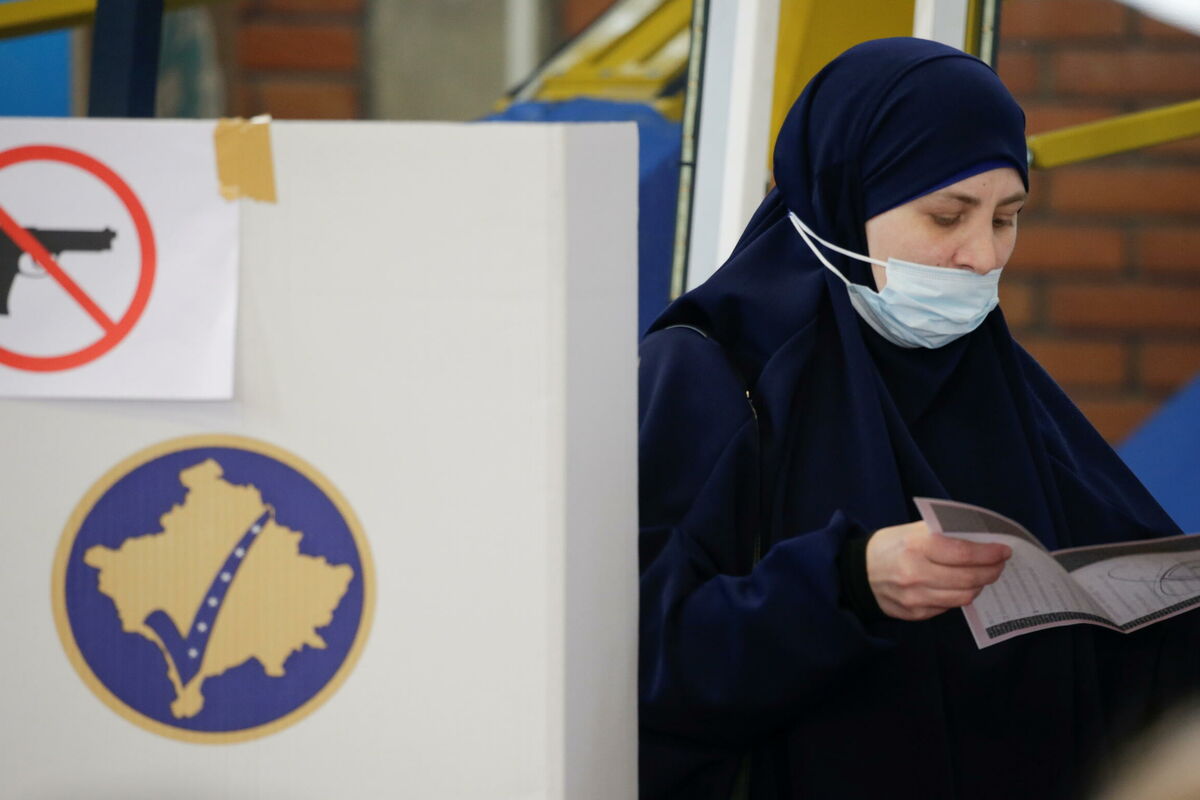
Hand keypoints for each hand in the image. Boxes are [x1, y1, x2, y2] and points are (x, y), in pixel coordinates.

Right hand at [865, 521, 1010, 620]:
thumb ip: (944, 533)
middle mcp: (915, 573)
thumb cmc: (890, 546)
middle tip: (999, 565)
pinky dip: (959, 595)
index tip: (1004, 551)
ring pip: (963, 596)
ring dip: (979, 585)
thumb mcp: (911, 529)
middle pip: (968, 579)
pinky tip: (960, 586)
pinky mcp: (915, 613)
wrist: (857, 573)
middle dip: (991, 571)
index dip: (989, 554)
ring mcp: (915, 597)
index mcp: (916, 545)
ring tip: (982, 576)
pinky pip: (948, 606)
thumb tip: (981, 539)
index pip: (964, 553)